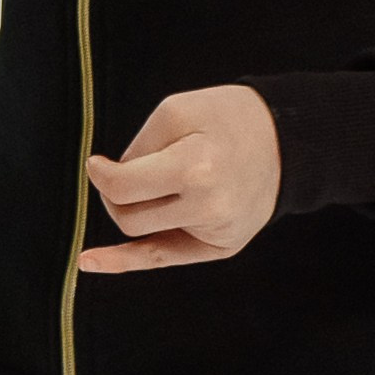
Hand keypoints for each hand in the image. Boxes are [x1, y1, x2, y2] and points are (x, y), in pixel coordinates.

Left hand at [80, 86, 281, 273]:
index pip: (122, 188)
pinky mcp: (221, 246)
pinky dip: (124, 261)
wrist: (284, 140)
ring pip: (142, 235)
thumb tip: (110, 180)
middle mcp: (209, 208)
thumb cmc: (225, 118)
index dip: (100, 174)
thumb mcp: (174, 112)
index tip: (97, 163)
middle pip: (128, 218)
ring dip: (131, 211)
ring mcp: (218, 233)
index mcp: (196, 169)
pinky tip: (90, 262)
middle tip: (125, 172)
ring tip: (146, 187)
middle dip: (114, 195)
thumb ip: (137, 148)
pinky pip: (162, 258)